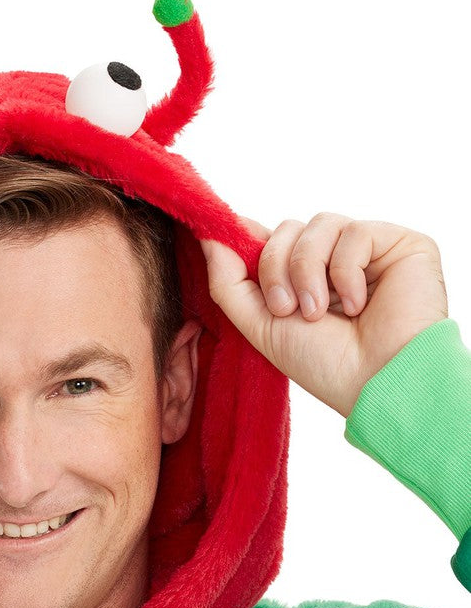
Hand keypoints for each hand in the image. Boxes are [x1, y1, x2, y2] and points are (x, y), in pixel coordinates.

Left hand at [199, 214, 448, 416]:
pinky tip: (359, 305)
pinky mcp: (401, 244)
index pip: (270, 239)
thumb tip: (207, 235)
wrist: (377, 383)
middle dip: (275, 268)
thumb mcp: (260, 325)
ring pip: (318, 224)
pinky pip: (355, 232)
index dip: (246, 239)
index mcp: (303, 279)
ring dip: (307, 271)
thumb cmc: (324, 364)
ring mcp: (369, 251)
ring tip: (318, 312)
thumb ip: (228, 281)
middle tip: (286, 309)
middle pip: (287, 229)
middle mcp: (335, 261)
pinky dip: (347, 272)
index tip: (218, 239)